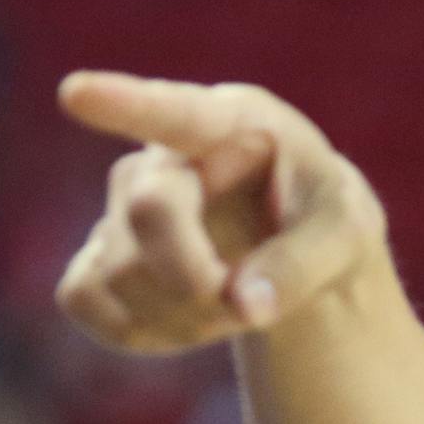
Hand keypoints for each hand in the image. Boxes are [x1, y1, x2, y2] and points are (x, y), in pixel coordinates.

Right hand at [54, 71, 387, 354]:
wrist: (292, 250)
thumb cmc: (322, 219)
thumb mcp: (346, 233)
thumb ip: (304, 263)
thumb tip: (245, 307)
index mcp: (230, 123)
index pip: (175, 112)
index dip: (124, 103)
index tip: (77, 92)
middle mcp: (164, 157)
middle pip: (151, 211)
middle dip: (196, 275)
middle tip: (244, 308)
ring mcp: (120, 207)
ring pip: (118, 272)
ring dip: (184, 314)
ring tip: (234, 304)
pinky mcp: (93, 259)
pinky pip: (83, 299)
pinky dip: (141, 331)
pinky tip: (188, 322)